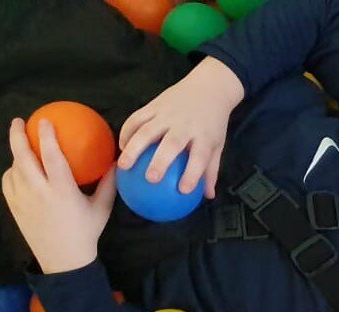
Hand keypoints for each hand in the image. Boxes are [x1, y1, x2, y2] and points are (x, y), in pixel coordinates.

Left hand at [2, 118, 115, 274]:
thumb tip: (115, 162)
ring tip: (22, 146)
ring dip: (16, 154)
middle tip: (18, 121)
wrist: (63, 260)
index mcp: (62, 190)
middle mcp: (39, 191)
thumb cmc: (86, 232)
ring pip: (13, 167)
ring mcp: (23, 199)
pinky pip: (8, 181)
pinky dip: (13, 171)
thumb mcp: (102, 208)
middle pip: (22, 156)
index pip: (51, 155)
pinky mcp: (14, 206)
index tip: (44, 120)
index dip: (47, 135)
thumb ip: (108, 184)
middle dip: (17, 135)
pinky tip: (19, 170)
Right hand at [118, 57, 244, 199]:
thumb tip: (207, 196)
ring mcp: (168, 113)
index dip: (192, 174)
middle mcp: (185, 124)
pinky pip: (137, 118)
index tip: (183, 190)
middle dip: (160, 161)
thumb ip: (211, 170)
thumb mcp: (217, 144)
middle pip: (171, 143)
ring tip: (123, 166)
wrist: (209, 88)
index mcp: (204, 136)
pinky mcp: (155, 104)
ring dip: (134, 147)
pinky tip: (121, 147)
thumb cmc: (212, 123)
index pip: (200, 157)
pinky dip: (127, 131)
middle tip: (150, 179)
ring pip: (147, 129)